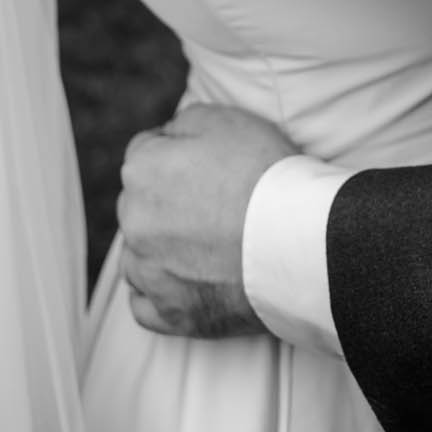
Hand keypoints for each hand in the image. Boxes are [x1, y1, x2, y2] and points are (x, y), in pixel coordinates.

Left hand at [116, 105, 299, 336]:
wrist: (298, 239)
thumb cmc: (264, 173)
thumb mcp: (223, 117)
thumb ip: (181, 124)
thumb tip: (167, 139)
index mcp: (140, 170)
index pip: (147, 152)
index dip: (180, 155)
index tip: (209, 167)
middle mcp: (133, 221)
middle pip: (141, 205)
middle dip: (166, 202)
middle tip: (214, 205)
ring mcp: (149, 272)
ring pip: (139, 256)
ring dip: (160, 249)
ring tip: (207, 246)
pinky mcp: (171, 313)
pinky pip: (145, 305)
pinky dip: (161, 294)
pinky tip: (186, 282)